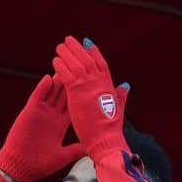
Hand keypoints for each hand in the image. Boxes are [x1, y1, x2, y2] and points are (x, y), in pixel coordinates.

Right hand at [0, 74, 84, 181]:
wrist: (20, 167)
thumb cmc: (40, 165)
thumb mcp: (63, 156)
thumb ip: (77, 150)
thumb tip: (92, 148)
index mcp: (60, 126)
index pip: (72, 107)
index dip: (79, 97)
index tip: (89, 88)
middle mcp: (51, 117)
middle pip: (62, 96)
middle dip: (70, 85)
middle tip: (79, 72)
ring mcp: (40, 113)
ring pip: (51, 93)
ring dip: (58, 82)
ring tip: (66, 69)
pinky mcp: (30, 112)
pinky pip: (37, 97)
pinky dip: (42, 87)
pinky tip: (48, 78)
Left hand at [52, 36, 129, 160]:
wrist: (106, 140)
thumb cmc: (111, 130)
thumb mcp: (118, 108)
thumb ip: (120, 95)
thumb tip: (125, 85)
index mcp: (108, 84)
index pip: (100, 63)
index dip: (94, 52)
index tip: (87, 43)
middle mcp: (98, 81)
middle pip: (86, 58)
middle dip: (78, 48)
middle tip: (69, 40)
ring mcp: (87, 85)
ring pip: (75, 62)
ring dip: (67, 53)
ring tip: (60, 47)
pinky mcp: (75, 91)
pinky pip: (65, 73)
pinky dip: (60, 65)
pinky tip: (55, 60)